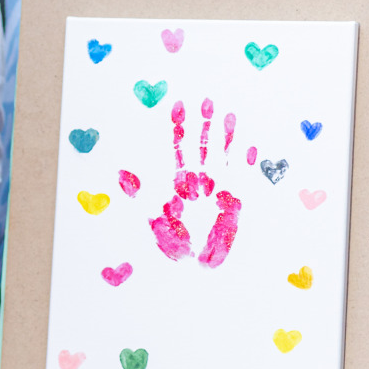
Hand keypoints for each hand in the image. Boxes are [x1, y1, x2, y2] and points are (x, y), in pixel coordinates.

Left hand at [145, 98, 242, 267]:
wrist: (193, 269)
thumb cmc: (170, 243)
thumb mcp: (147, 214)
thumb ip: (136, 191)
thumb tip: (119, 170)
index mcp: (176, 180)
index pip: (177, 147)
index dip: (177, 127)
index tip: (177, 106)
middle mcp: (197, 181)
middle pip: (201, 145)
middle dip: (203, 123)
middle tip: (205, 100)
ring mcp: (218, 189)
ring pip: (222, 155)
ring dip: (226, 136)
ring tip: (229, 114)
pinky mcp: (235, 202)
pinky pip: (242, 178)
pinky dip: (246, 162)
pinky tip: (249, 146)